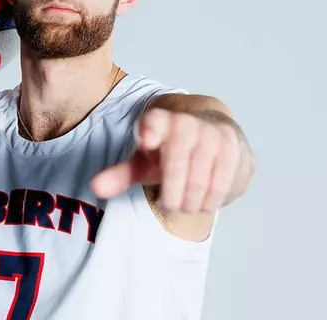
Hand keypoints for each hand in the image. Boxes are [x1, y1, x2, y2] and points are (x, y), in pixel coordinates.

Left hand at [91, 108, 240, 213]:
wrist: (216, 139)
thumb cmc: (172, 153)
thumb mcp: (144, 163)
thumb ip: (120, 175)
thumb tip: (95, 187)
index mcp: (158, 122)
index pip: (154, 121)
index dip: (150, 129)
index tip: (146, 141)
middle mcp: (185, 123)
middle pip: (177, 163)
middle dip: (172, 193)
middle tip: (169, 205)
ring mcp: (210, 133)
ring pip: (198, 179)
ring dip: (190, 200)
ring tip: (185, 203)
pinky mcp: (231, 147)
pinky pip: (219, 183)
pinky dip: (209, 200)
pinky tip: (203, 200)